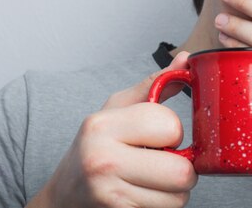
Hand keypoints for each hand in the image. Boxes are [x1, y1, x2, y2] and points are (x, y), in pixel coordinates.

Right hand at [28, 52, 197, 207]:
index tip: (157, 136)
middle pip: (182, 171)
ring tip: (151, 179)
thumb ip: (154, 84)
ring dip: (174, 191)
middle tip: (163, 162)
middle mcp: (102, 159)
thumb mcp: (117, 109)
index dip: (173, 132)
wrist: (65, 194)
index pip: (170, 126)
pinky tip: (142, 194)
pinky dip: (162, 205)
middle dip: (182, 168)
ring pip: (178, 197)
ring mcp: (109, 193)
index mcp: (103, 125)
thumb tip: (186, 59)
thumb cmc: (95, 145)